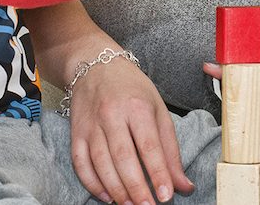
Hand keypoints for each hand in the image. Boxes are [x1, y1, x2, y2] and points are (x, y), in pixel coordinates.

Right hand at [68, 56, 194, 203]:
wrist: (95, 67)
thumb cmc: (132, 89)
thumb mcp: (158, 110)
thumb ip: (170, 149)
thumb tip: (183, 184)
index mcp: (137, 107)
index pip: (149, 146)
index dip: (158, 173)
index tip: (167, 195)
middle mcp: (112, 115)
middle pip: (123, 157)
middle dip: (136, 187)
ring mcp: (91, 125)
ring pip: (101, 163)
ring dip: (116, 189)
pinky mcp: (76, 133)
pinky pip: (80, 163)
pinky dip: (92, 183)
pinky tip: (107, 196)